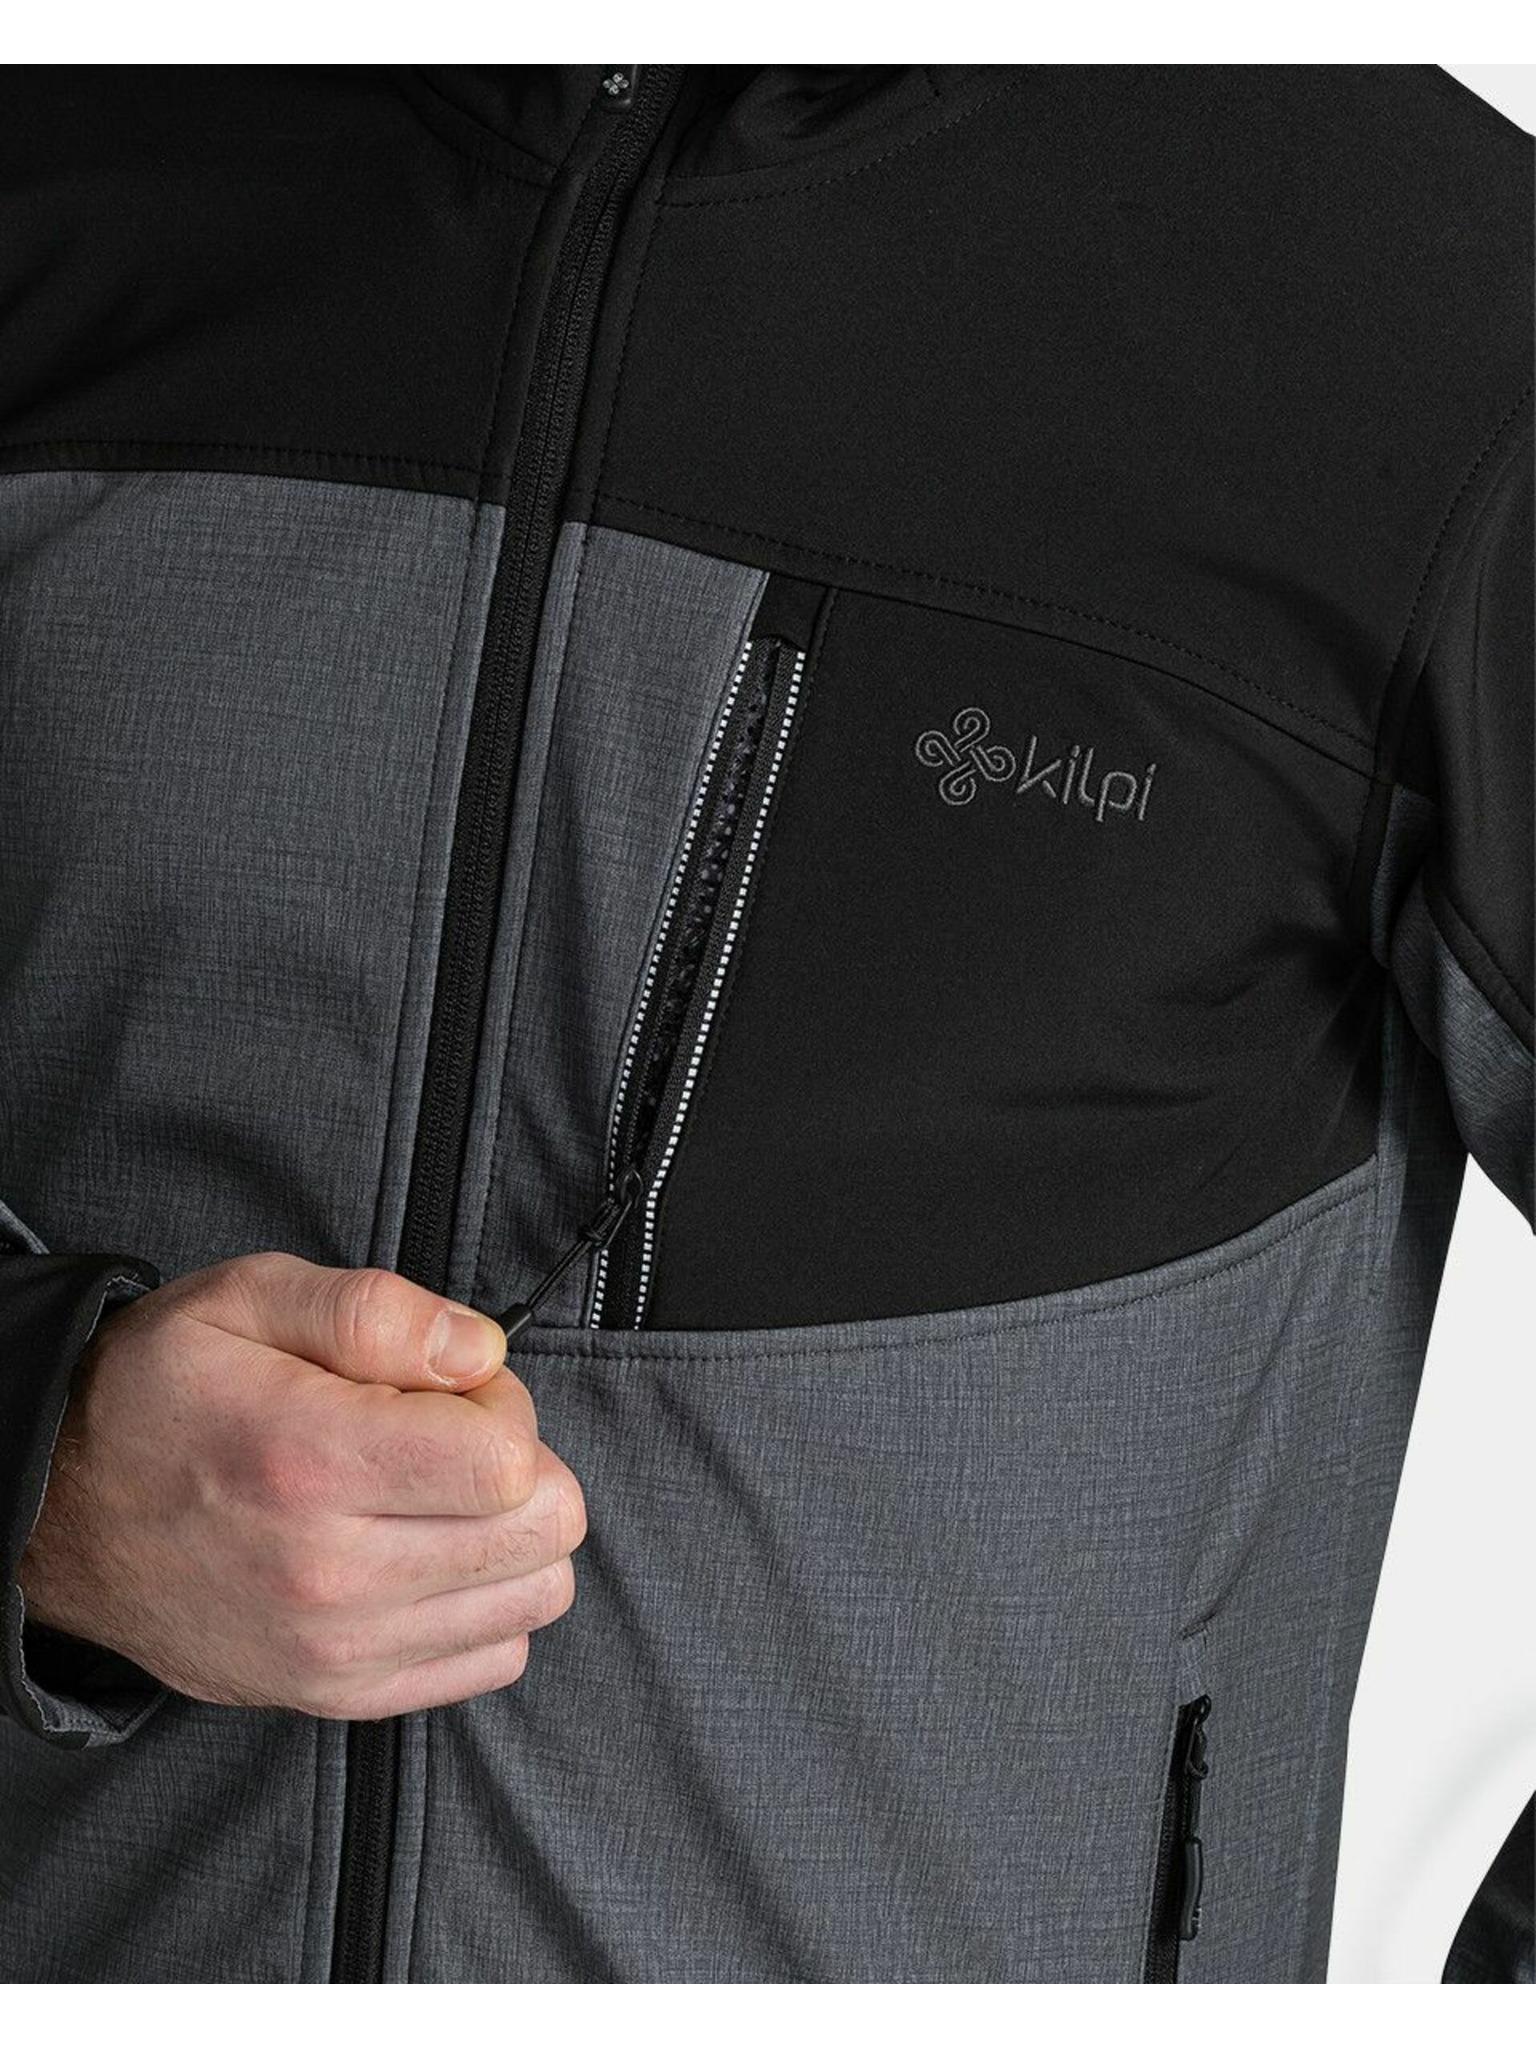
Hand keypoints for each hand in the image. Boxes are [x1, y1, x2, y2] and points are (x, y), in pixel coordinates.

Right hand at [18, 1254, 584, 1717]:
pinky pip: (494, 1659)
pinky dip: (486, 1602)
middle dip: (520, 1464)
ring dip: (510, 1534)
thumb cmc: (157, 1396)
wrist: (60, 1516)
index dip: (502, 1405)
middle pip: (542, 1530)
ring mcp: (336, 1649)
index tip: (450, 1390)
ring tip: (433, 1494)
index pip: (508, 1461)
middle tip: (447, 1437)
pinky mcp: (340, 1694)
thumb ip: (374, 1310)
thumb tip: (478, 1350)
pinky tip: (427, 1553)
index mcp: (308, 1459)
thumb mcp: (244, 1299)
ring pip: (533, 1596)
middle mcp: (328, 1572)